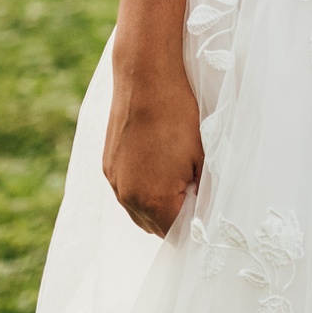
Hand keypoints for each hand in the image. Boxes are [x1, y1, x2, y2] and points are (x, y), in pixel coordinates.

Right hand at [103, 55, 204, 237]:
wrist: (146, 79)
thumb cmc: (179, 116)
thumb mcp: (202, 158)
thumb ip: (201, 192)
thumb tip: (202, 210)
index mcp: (153, 200)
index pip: (174, 233)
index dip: (191, 225)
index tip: (204, 210)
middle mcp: (127, 197)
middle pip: (153, 227)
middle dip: (173, 217)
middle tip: (194, 193)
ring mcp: (114, 180)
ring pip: (137, 210)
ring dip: (155, 204)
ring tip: (176, 177)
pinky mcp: (107, 164)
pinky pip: (125, 190)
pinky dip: (141, 187)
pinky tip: (156, 164)